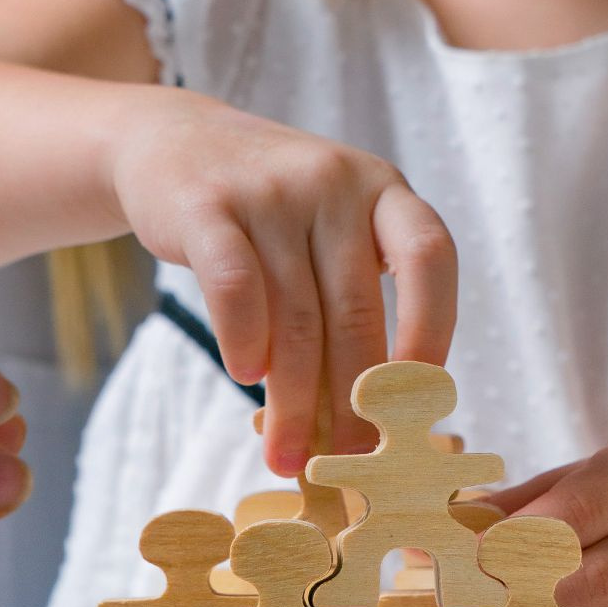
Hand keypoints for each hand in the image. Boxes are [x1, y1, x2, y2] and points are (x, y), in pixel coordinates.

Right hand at [109, 93, 457, 475]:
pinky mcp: (206, 205)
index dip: (433, 330)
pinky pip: (235, 287)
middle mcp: (334, 182)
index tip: (421, 401)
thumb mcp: (326, 233)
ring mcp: (271, 189)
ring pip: (295, 315)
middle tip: (352, 464)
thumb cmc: (268, 214)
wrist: (175, 142)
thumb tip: (369, 423)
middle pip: (356, 308)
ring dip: (293, 400)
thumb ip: (349, 302)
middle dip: (356, 400)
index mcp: (381, 190)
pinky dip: (244, 341)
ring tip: (288, 456)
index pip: (430, 258)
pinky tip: (245, 379)